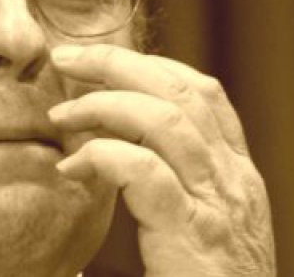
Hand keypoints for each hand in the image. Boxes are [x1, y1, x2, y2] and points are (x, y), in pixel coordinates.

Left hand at [48, 44, 274, 276]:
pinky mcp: (192, 234)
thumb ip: (165, 187)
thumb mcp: (195, 226)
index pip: (202, 94)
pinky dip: (103, 157)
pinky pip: (144, 172)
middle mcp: (233, 179)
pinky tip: (71, 167)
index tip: (100, 64)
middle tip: (67, 59)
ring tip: (60, 115)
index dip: (150, 66)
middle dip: (120, 65)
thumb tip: (101, 153)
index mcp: (234, 173)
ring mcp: (217, 204)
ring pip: (166, 120)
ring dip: (104, 106)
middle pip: (182, 91)